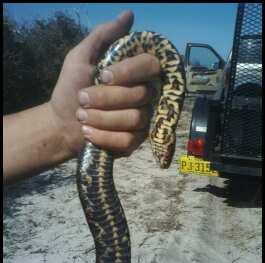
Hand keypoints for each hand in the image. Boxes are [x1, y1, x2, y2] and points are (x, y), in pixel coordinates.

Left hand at [50, 11, 159, 157]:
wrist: (62, 122)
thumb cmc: (71, 87)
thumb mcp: (81, 57)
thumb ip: (103, 36)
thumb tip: (129, 15)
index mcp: (135, 73)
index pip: (150, 65)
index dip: (128, 71)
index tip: (103, 75)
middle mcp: (145, 94)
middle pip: (140, 95)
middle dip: (105, 98)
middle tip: (82, 99)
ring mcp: (142, 119)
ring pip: (134, 119)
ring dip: (102, 118)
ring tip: (81, 118)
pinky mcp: (135, 141)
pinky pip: (128, 140)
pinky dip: (105, 137)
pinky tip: (89, 133)